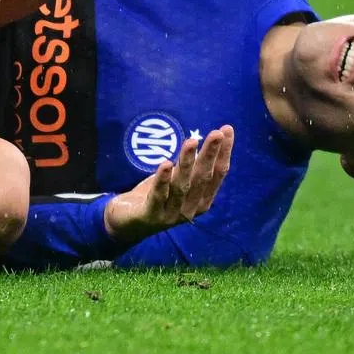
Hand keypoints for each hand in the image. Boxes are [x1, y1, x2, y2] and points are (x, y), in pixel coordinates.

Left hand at [104, 125, 233, 244]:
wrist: (126, 224)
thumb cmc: (156, 198)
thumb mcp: (175, 180)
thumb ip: (189, 167)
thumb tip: (201, 140)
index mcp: (201, 201)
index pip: (216, 174)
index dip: (223, 153)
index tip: (227, 130)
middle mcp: (190, 209)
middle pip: (202, 179)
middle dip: (209, 155)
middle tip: (216, 133)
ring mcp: (171, 215)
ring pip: (181, 186)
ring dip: (187, 162)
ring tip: (191, 141)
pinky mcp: (151, 216)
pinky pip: (158, 196)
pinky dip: (162, 180)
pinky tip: (166, 164)